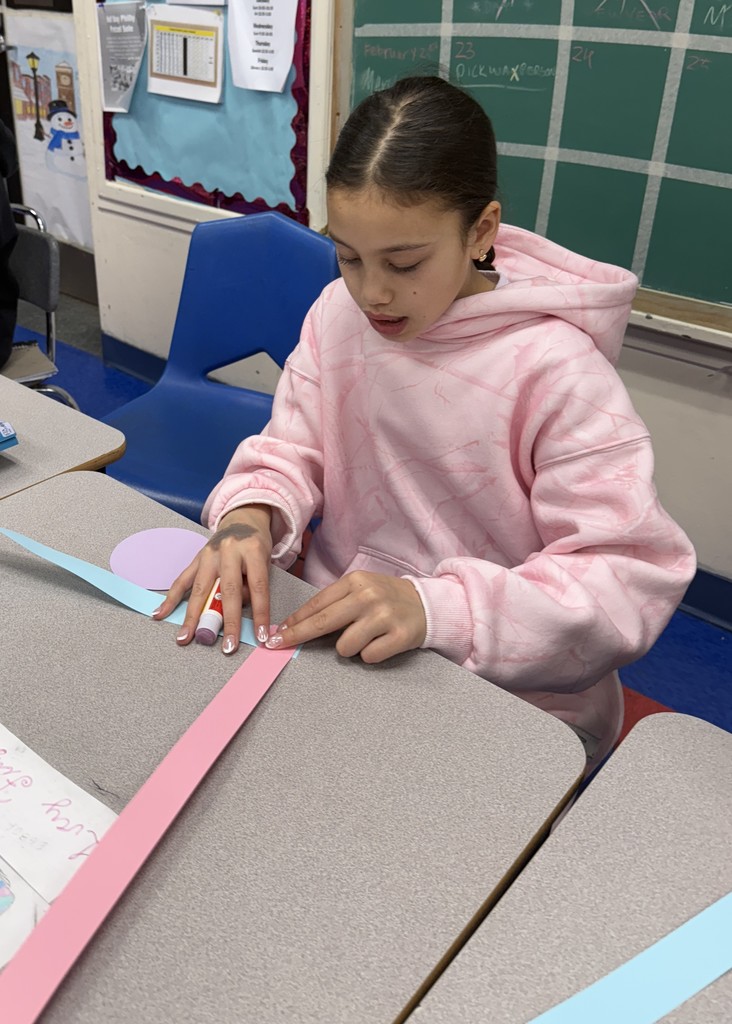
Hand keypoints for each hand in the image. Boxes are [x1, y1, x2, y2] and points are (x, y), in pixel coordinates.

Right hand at [152, 505, 272, 654]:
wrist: (242, 519)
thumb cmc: (255, 546)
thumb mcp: (264, 561)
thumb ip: (252, 585)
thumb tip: (234, 615)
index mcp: (252, 550)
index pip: (258, 587)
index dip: (260, 614)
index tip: (261, 637)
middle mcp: (228, 551)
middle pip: (228, 591)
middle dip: (228, 622)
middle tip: (227, 647)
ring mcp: (208, 554)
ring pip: (200, 589)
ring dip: (193, 616)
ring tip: (185, 638)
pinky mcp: (195, 558)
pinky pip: (182, 580)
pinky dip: (170, 598)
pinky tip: (160, 614)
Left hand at [265, 571, 426, 662]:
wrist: (427, 604)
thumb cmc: (386, 598)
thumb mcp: (360, 589)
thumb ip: (334, 603)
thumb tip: (297, 623)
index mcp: (356, 581)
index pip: (317, 604)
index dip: (294, 621)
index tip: (277, 633)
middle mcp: (368, 596)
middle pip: (322, 622)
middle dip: (296, 636)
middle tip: (278, 645)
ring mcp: (385, 616)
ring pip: (345, 646)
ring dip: (349, 647)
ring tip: (365, 636)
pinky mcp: (400, 636)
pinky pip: (368, 657)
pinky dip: (371, 654)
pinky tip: (381, 642)